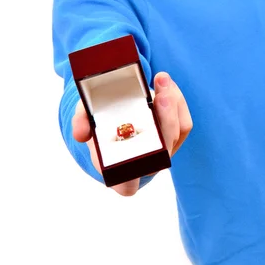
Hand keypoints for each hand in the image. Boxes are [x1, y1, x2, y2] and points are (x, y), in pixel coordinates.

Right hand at [72, 71, 191, 195]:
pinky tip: (166, 83)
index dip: (129, 173)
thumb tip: (80, 133)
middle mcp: (145, 164)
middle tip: (159, 98)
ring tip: (161, 80)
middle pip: (162, 152)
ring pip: (176, 132)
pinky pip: (183, 121)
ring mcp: (164, 150)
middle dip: (163, 123)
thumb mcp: (86, 118)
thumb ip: (81, 123)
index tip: (128, 147)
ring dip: (172, 105)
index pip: (127, 184)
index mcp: (119, 172)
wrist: (117, 110)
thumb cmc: (100, 121)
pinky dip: (177, 100)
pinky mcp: (176, 134)